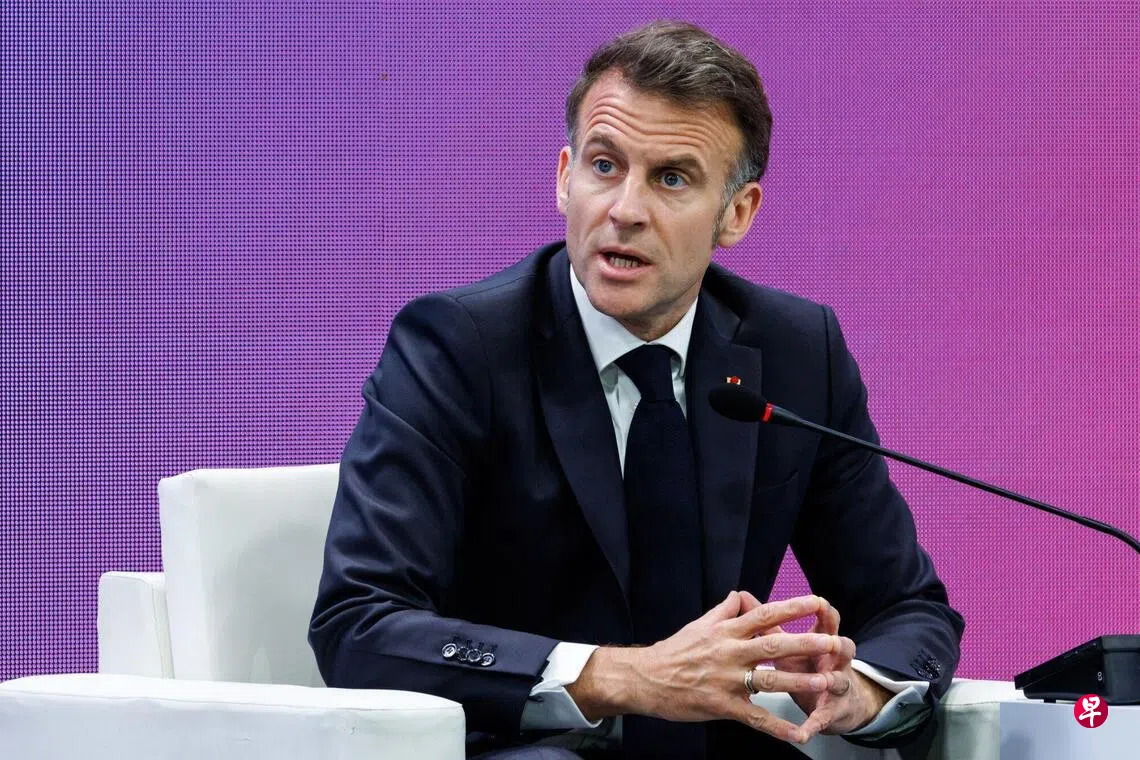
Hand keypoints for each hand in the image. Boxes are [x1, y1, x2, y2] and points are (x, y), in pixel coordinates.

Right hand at [567, 591, 846, 744]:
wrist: (645, 678)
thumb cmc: (674, 650)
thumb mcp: (699, 624)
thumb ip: (724, 611)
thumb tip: (742, 595)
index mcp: (726, 631)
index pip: (765, 613)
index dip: (793, 607)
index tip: (818, 601)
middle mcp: (730, 652)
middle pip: (774, 645)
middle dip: (807, 643)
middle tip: (835, 642)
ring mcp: (727, 681)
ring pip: (770, 680)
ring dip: (801, 682)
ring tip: (828, 683)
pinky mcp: (722, 706)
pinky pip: (755, 718)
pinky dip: (778, 727)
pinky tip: (799, 735)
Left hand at [739, 591, 891, 737]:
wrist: (834, 701)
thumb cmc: (806, 664)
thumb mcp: (788, 644)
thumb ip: (768, 622)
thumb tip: (743, 597)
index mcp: (822, 641)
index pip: (828, 622)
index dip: (825, 612)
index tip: (817, 602)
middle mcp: (833, 661)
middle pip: (842, 648)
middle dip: (836, 644)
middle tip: (831, 641)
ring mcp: (834, 687)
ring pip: (838, 681)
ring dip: (831, 680)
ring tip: (825, 680)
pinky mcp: (828, 712)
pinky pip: (821, 719)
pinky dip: (813, 725)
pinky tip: (802, 734)